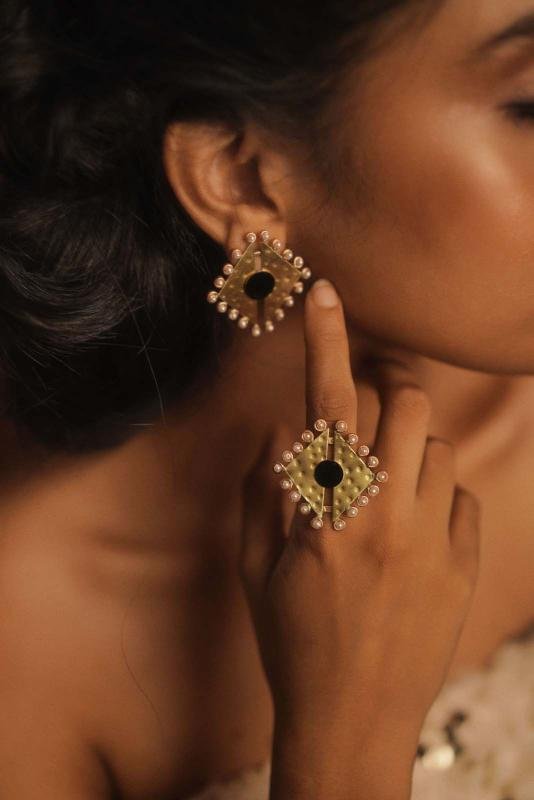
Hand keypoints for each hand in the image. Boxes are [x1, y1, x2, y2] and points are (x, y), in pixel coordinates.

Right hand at [238, 278, 480, 745]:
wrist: (351, 720)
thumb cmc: (292, 640)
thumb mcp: (256, 568)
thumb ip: (262, 492)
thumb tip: (279, 435)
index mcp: (324, 512)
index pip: (327, 405)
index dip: (324, 341)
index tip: (326, 293)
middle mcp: (383, 516)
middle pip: (406, 405)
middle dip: (388, 392)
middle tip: (371, 409)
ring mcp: (431, 541)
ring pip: (438, 448)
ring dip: (408, 451)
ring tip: (386, 492)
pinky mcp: (463, 567)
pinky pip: (461, 498)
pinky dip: (437, 498)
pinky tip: (414, 535)